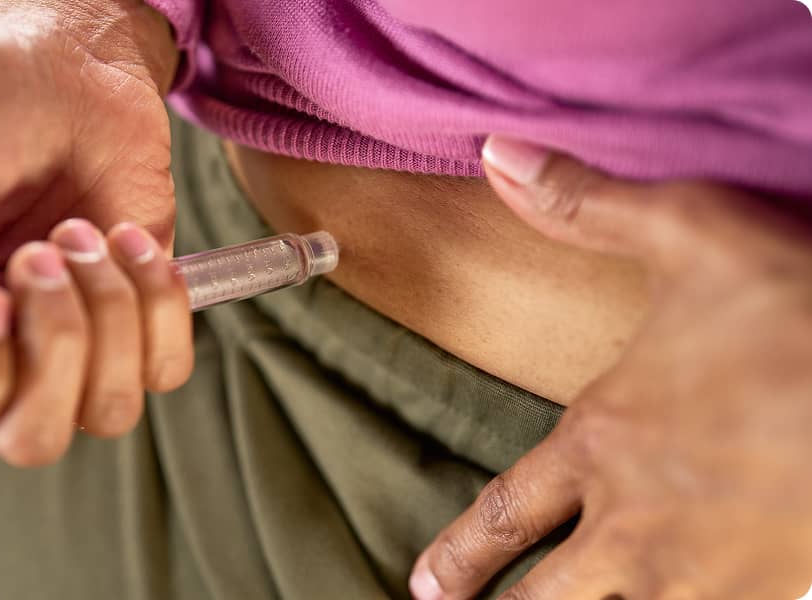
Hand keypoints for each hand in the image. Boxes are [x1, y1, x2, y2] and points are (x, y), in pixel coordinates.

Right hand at [0, 0, 191, 468]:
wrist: (72, 61)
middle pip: (29, 439)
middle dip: (52, 345)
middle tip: (39, 252)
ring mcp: (72, 343)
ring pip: (106, 412)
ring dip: (106, 313)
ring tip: (80, 231)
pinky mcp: (136, 321)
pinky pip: (165, 369)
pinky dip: (158, 304)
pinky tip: (127, 238)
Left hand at [410, 136, 811, 598]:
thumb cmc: (806, 313)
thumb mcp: (692, 232)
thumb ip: (584, 205)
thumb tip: (494, 155)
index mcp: (605, 443)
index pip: (503, 515)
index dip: (457, 556)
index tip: (424, 588)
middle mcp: (639, 523)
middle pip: (548, 598)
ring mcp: (706, 572)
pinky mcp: (768, 594)